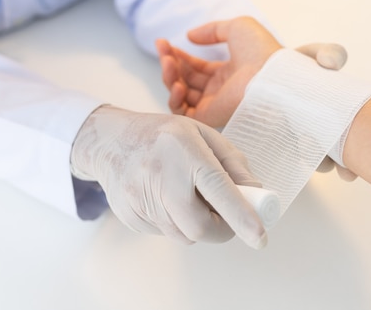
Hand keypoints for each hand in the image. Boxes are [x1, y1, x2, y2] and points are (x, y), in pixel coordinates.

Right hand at [70, 105, 266, 248]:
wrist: (110, 141)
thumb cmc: (165, 136)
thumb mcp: (205, 135)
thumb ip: (234, 164)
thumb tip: (256, 196)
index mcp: (185, 150)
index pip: (216, 187)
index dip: (240, 215)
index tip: (260, 236)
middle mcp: (161, 175)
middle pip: (200, 227)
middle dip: (222, 229)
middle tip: (225, 215)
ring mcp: (141, 199)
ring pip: (185, 236)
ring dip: (198, 225)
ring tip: (188, 195)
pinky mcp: (130, 217)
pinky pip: (167, 234)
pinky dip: (177, 223)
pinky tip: (166, 198)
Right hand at [157, 17, 356, 179]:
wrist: (271, 75)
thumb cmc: (261, 51)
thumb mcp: (236, 28)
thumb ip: (212, 30)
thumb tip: (189, 36)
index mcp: (228, 73)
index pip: (196, 67)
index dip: (178, 55)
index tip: (163, 42)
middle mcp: (219, 90)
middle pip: (185, 79)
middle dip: (170, 62)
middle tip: (163, 48)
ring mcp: (214, 105)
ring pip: (180, 95)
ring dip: (169, 77)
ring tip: (168, 62)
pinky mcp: (210, 118)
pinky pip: (183, 113)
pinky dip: (174, 99)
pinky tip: (177, 84)